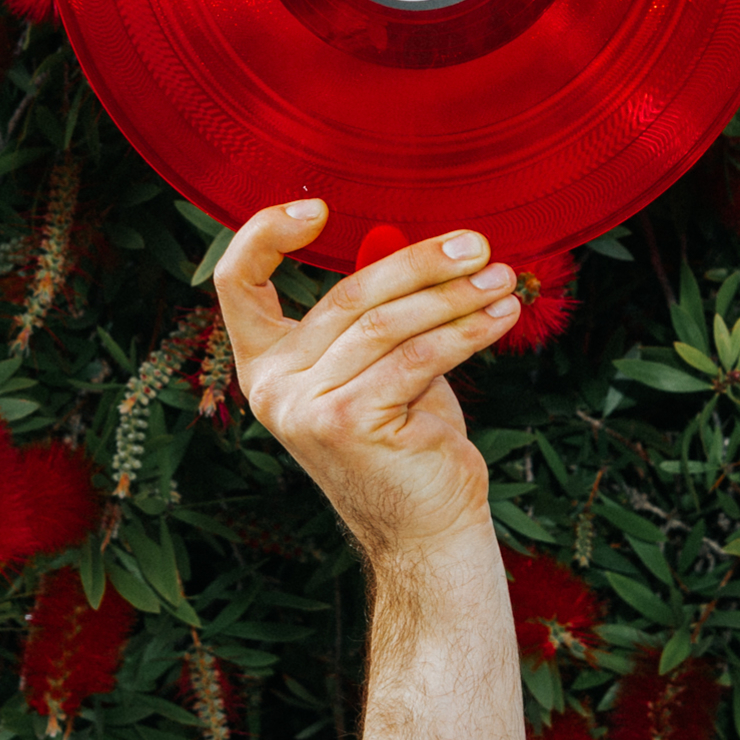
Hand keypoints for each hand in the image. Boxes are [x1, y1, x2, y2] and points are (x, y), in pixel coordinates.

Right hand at [210, 201, 521, 574]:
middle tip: (478, 246)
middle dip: (422, 264)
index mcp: (264, 363)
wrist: (425, 531)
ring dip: (454, 296)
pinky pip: (416, 358)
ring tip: (501, 280)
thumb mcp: (383, 364)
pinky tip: (499, 318)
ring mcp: (303, 407)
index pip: (237, 282)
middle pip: (348, 296)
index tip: (319, 208)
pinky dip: (465, 331)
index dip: (265, 234)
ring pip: (389, 324)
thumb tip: (393, 238)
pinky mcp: (346, 423)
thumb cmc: (407, 440)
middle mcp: (271, 385)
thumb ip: (379, 309)